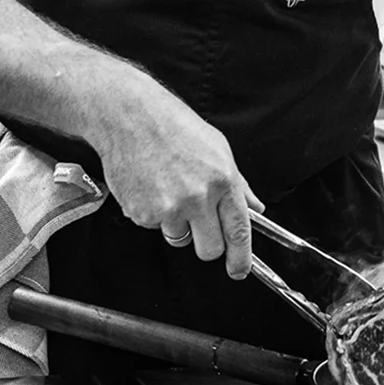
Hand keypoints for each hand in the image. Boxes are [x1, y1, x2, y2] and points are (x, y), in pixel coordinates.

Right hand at [86, 68, 264, 279]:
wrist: (129, 115)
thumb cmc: (173, 125)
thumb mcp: (217, 146)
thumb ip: (238, 183)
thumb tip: (254, 208)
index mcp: (222, 179)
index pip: (239, 232)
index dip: (240, 258)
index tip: (239, 269)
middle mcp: (197, 197)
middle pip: (209, 249)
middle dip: (207, 243)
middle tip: (198, 222)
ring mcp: (168, 208)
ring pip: (179, 238)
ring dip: (177, 223)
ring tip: (169, 188)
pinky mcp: (142, 213)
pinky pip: (154, 227)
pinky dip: (153, 213)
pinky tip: (151, 185)